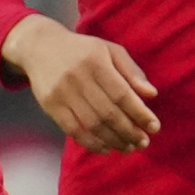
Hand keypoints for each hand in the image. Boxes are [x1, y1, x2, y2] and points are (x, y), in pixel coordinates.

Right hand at [2, 14, 158, 152]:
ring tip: (128, 147)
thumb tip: (152, 95)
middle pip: (108, 112)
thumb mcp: (109, 51)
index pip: (122, 94)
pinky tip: (105, 148)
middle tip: (143, 142)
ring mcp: (62, 92)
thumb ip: (131, 71)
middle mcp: (78, 78)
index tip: (154, 127)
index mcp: (96, 62)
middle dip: (129, 131)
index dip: (140, 113)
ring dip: (113, 140)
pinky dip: (91, 143)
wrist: (40, 47)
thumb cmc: (82, 50)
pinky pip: (73, 129)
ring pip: (92, 124)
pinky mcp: (50, 105)